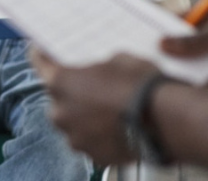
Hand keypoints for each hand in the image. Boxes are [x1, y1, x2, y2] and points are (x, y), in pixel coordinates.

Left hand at [31, 49, 159, 166]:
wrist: (168, 121)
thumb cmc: (143, 85)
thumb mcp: (118, 59)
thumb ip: (98, 66)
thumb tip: (100, 70)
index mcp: (60, 82)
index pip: (40, 64)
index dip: (42, 56)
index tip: (40, 52)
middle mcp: (60, 112)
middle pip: (58, 98)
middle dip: (72, 94)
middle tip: (94, 89)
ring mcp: (75, 137)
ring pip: (74, 123)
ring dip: (85, 117)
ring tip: (111, 112)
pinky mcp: (94, 156)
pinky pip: (91, 142)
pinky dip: (99, 136)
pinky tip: (118, 129)